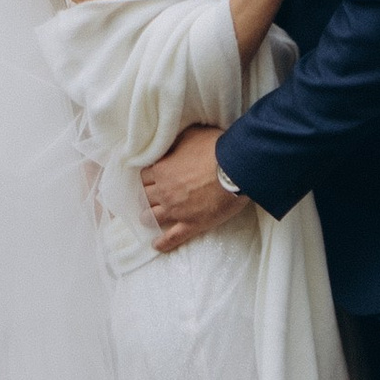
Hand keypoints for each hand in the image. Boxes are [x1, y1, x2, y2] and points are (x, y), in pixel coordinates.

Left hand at [141, 123, 246, 252]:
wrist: (235, 168)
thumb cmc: (214, 148)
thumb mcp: (190, 134)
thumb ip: (176, 142)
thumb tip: (169, 143)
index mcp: (162, 169)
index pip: (144, 175)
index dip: (147, 176)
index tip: (150, 178)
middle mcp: (164, 192)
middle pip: (145, 196)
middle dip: (145, 196)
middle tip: (147, 197)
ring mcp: (176, 210)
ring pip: (153, 217)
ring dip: (148, 217)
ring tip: (147, 219)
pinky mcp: (192, 224)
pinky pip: (172, 238)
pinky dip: (163, 243)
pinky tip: (156, 245)